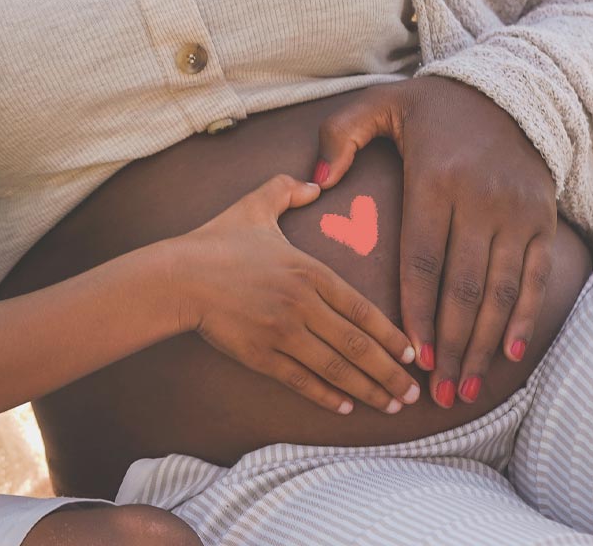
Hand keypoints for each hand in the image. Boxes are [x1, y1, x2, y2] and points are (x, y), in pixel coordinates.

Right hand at [168, 174, 420, 415]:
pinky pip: (301, 380)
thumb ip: (287, 189)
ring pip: (335, 368)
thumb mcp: (255, 205)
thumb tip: (316, 184)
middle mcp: (302, 305)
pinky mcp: (260, 355)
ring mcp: (281, 333)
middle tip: (413, 393)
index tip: (413, 353)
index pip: (362, 308)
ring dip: (368, 389)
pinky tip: (346, 408)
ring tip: (391, 406)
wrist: (178, 276)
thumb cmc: (217, 240)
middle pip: (357, 344)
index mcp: (309, 271)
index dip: (391, 334)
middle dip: (390, 372)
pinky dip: (327, 396)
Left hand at [314, 77, 556, 409]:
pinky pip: (534, 278)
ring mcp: (516, 213)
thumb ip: (339, 137)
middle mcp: (481, 201)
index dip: (417, 310)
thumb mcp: (379, 104)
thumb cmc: (433, 107)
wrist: (512, 90)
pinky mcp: (542, 220)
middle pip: (463, 288)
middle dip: (451, 344)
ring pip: (499, 291)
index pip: (424, 259)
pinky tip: (508, 353)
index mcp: (436, 180)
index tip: (411, 353)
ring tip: (466, 387)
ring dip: (483, 345)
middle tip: (437, 392)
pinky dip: (523, 318)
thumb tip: (316, 181)